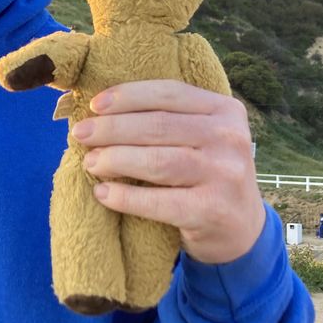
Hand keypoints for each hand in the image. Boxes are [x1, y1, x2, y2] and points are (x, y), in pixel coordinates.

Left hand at [71, 80, 264, 264]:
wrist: (242, 229)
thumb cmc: (207, 174)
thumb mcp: (204, 137)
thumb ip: (172, 119)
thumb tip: (103, 108)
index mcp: (225, 110)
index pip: (169, 93)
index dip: (128, 96)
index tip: (95, 104)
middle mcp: (229, 138)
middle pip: (159, 125)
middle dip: (112, 128)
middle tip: (80, 134)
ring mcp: (224, 175)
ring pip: (158, 161)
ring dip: (116, 160)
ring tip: (91, 162)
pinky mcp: (212, 210)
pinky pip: (160, 202)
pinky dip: (126, 197)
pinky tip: (103, 194)